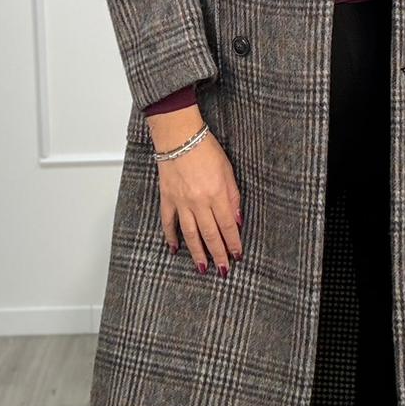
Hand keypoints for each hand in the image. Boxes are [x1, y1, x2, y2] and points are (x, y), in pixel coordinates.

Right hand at [147, 105, 242, 275]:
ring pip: (190, 233)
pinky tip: (174, 248)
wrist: (178, 136)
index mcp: (216, 194)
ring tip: (202, 267)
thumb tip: (237, 220)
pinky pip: (169, 222)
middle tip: (223, 269)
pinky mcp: (167, 198)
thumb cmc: (205, 148)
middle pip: (210, 234)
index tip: (237, 255)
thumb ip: (233, 197)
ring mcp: (181, 202)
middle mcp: (198, 202)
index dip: (233, 243)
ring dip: (197, 252)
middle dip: (218, 254)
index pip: (227, 226)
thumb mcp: (228, 170)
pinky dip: (171, 236)